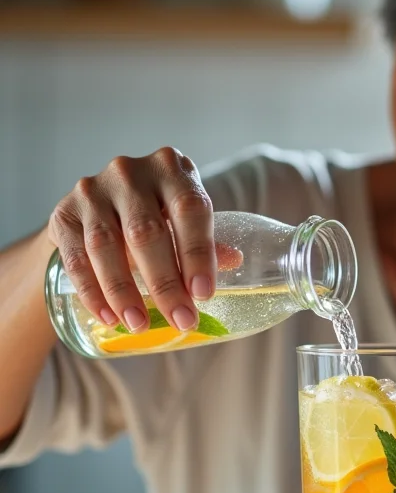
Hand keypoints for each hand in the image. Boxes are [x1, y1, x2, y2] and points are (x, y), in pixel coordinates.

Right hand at [48, 147, 219, 334]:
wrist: (98, 209)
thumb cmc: (156, 213)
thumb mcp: (183, 219)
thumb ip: (205, 240)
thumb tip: (234, 260)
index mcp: (171, 168)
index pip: (189, 209)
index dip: (197, 253)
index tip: (203, 294)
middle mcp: (130, 172)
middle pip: (146, 232)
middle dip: (165, 283)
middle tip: (181, 319)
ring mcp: (92, 190)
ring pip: (106, 246)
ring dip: (124, 292)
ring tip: (139, 324)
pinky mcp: (63, 213)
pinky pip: (76, 258)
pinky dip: (92, 292)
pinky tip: (109, 316)